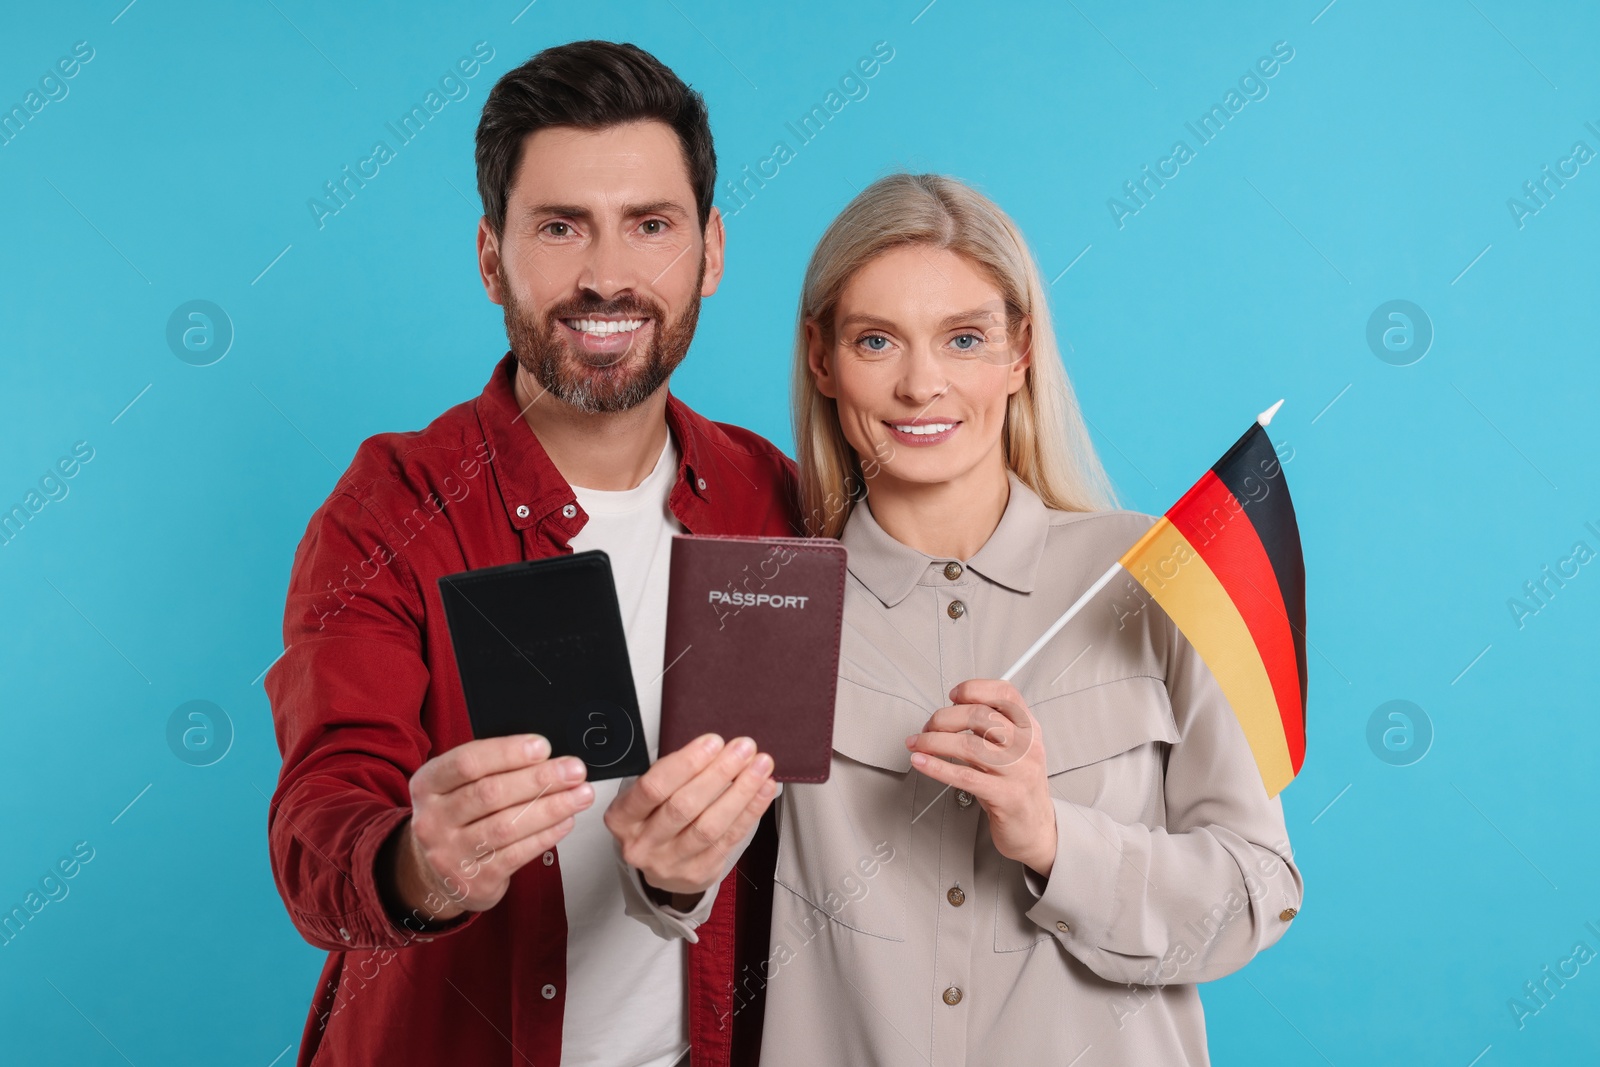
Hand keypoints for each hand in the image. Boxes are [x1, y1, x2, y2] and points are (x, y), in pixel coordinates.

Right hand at [383, 734, 593, 923]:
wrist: (435, 875)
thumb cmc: (458, 818)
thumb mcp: (457, 788)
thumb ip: (491, 769)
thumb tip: (546, 755)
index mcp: (427, 785)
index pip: (467, 762)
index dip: (507, 752)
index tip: (543, 746)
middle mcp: (432, 820)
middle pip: (490, 794)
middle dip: (539, 779)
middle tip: (574, 770)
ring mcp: (451, 854)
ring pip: (507, 826)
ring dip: (551, 808)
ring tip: (581, 795)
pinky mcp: (474, 880)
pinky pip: (517, 854)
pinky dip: (547, 835)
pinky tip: (566, 820)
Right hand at [604, 733, 776, 899]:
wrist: (659, 863)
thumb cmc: (654, 817)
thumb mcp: (650, 793)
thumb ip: (675, 772)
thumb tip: (718, 749)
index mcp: (623, 817)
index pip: (653, 787)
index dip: (686, 763)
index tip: (712, 742)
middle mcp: (643, 844)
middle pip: (684, 806)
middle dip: (719, 772)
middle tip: (743, 749)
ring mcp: (670, 862)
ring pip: (710, 826)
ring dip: (741, 791)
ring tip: (759, 767)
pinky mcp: (698, 873)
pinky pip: (729, 839)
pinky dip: (750, 811)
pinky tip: (763, 789)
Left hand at [905, 679, 1057, 877]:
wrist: (1036, 830)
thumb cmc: (1017, 786)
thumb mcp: (1012, 750)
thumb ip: (989, 730)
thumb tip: (948, 714)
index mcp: (1029, 728)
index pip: (1005, 693)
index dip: (974, 689)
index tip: (952, 696)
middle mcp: (1027, 746)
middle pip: (980, 716)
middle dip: (943, 718)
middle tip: (927, 727)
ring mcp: (1019, 772)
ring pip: (969, 745)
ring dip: (933, 741)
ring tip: (917, 743)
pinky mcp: (1005, 796)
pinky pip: (964, 776)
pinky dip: (936, 766)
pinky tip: (921, 762)